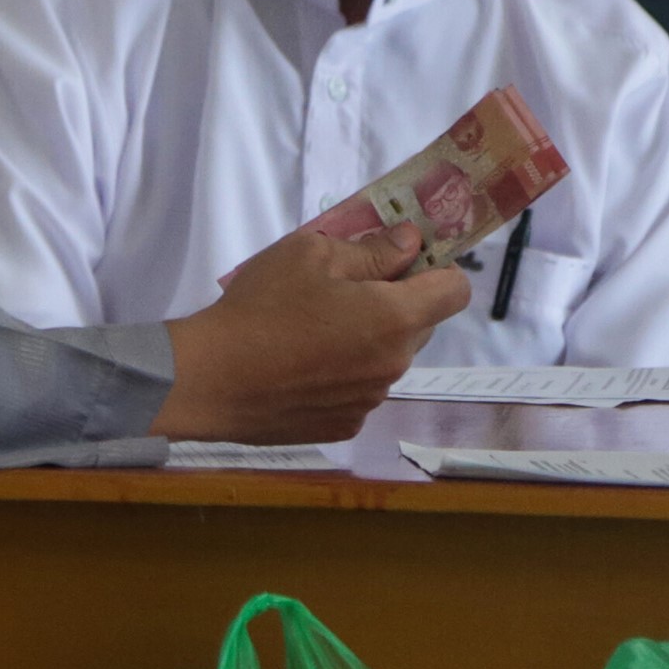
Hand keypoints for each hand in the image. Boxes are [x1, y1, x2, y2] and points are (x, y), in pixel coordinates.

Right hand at [152, 223, 471, 443]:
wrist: (212, 379)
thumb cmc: (261, 307)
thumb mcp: (311, 254)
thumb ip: (372, 249)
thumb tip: (410, 243)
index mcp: (395, 317)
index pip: (456, 291)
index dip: (438, 270)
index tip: (406, 262)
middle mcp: (394, 364)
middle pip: (422, 325)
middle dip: (398, 303)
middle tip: (346, 290)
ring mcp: (371, 400)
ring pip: (388, 359)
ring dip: (368, 340)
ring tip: (314, 331)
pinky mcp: (346, 425)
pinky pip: (361, 390)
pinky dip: (345, 375)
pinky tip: (303, 366)